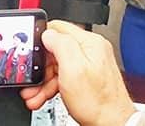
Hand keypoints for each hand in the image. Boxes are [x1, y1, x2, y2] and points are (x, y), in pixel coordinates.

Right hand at [20, 21, 135, 125]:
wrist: (112, 125)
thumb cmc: (98, 103)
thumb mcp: (73, 69)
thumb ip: (60, 44)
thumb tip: (47, 33)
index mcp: (90, 43)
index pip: (58, 27)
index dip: (41, 40)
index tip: (32, 54)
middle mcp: (91, 51)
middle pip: (56, 49)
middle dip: (40, 66)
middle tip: (32, 80)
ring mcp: (90, 64)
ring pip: (57, 65)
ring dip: (43, 80)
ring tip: (34, 93)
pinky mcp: (87, 78)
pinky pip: (64, 76)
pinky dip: (52, 85)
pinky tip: (42, 95)